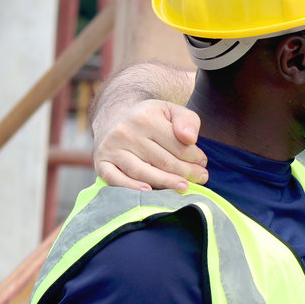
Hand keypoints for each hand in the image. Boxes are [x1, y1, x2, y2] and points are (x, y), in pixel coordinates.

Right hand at [94, 99, 208, 191]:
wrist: (115, 117)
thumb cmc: (151, 118)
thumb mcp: (172, 111)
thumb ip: (187, 121)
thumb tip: (190, 138)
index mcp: (145, 118)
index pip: (178, 145)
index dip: (195, 158)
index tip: (203, 164)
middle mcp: (126, 132)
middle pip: (163, 161)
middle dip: (186, 172)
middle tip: (201, 179)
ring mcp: (112, 148)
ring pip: (143, 172)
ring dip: (166, 183)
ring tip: (184, 187)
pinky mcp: (101, 162)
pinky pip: (115, 179)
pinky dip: (131, 187)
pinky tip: (148, 192)